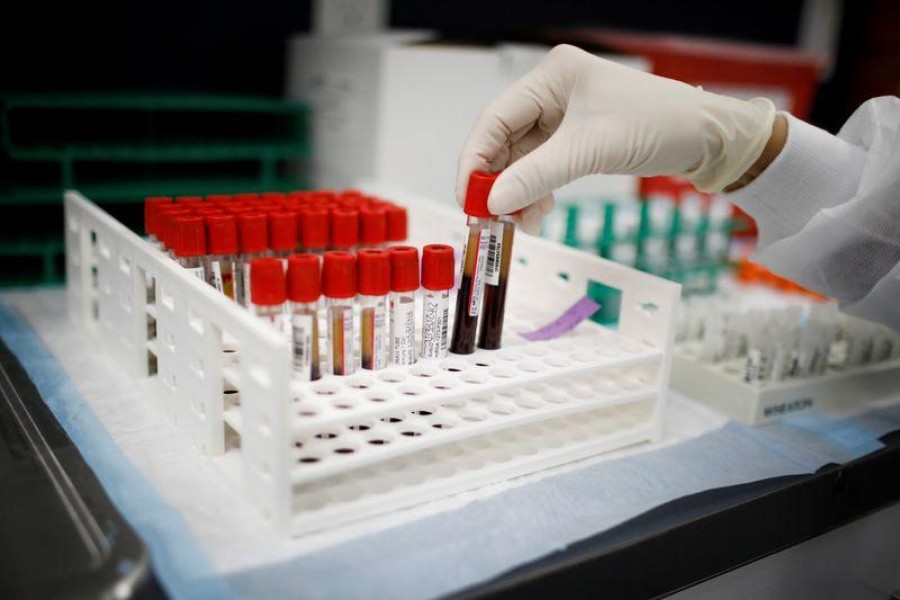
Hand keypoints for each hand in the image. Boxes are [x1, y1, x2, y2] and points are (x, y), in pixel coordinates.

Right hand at [456, 44, 775, 233]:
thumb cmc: (661, 123)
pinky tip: (538, 212)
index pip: (494, 119)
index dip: (475, 161)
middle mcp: (554, 93)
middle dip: (497, 182)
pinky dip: (537, 192)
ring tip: (520, 222)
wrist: (707, 139)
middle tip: (487, 218)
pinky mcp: (577, 139)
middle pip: (504, 141)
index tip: (467, 197)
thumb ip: (537, 175)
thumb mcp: (590, 149)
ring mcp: (565, 117)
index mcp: (552, 77)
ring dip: (518, 193)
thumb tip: (492, 200)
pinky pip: (543, 168)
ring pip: (522, 160)